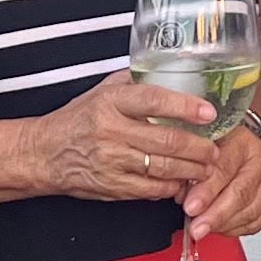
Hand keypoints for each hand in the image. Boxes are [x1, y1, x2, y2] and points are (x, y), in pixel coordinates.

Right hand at [27, 74, 221, 202]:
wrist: (45, 152)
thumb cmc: (78, 120)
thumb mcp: (101, 91)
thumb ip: (134, 82)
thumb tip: (170, 71)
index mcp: (111, 101)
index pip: (155, 100)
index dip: (186, 106)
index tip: (208, 111)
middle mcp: (111, 130)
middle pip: (166, 140)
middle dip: (199, 147)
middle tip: (214, 148)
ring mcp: (111, 160)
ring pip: (163, 167)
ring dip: (191, 170)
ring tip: (206, 166)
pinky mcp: (112, 185)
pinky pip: (151, 189)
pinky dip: (171, 187)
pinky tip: (182, 182)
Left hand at [180, 121, 260, 240]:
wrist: (245, 138)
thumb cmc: (222, 139)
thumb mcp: (203, 142)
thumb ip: (192, 166)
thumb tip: (181, 195)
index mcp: (242, 140)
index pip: (224, 169)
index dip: (207, 192)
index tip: (191, 208)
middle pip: (240, 193)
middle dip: (215, 215)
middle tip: (197, 228)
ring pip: (250, 211)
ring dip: (224, 225)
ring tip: (204, 229)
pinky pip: (256, 221)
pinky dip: (236, 229)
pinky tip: (220, 228)